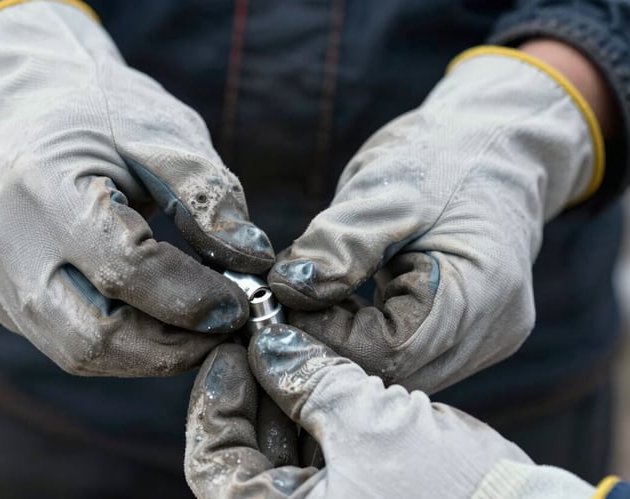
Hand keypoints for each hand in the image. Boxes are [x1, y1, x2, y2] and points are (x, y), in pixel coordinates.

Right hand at [0, 1, 273, 375]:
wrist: (22, 111)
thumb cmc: (100, 114)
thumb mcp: (161, 133)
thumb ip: (207, 196)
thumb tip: (251, 261)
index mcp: (43, 186)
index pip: (125, 269)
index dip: (192, 298)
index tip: (239, 303)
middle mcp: (5, 243)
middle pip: (94, 336)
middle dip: (173, 347)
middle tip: (223, 331)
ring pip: (79, 353)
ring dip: (150, 354)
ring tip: (196, 330)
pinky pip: (67, 343)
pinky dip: (123, 345)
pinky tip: (157, 320)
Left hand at [185, 324, 549, 498]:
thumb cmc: (454, 490)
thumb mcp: (370, 426)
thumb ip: (307, 380)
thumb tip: (267, 344)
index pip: (214, 466)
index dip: (213, 404)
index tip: (228, 351)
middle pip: (247, 446)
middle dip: (253, 386)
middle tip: (260, 331)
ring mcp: (332, 498)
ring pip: (282, 437)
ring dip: (285, 386)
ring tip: (288, 335)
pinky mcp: (358, 480)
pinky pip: (318, 436)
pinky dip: (315, 398)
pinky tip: (319, 358)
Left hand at [268, 46, 603, 391]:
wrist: (495, 145)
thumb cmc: (446, 157)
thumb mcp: (387, 190)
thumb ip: (338, 245)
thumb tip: (286, 291)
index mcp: (482, 292)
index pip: (392, 351)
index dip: (327, 338)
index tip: (280, 306)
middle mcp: (488, 331)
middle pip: (392, 370)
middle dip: (327, 344)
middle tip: (282, 306)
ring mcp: (478, 337)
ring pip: (393, 368)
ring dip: (341, 341)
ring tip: (308, 297)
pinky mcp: (459, 334)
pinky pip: (401, 353)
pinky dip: (360, 335)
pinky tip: (335, 303)